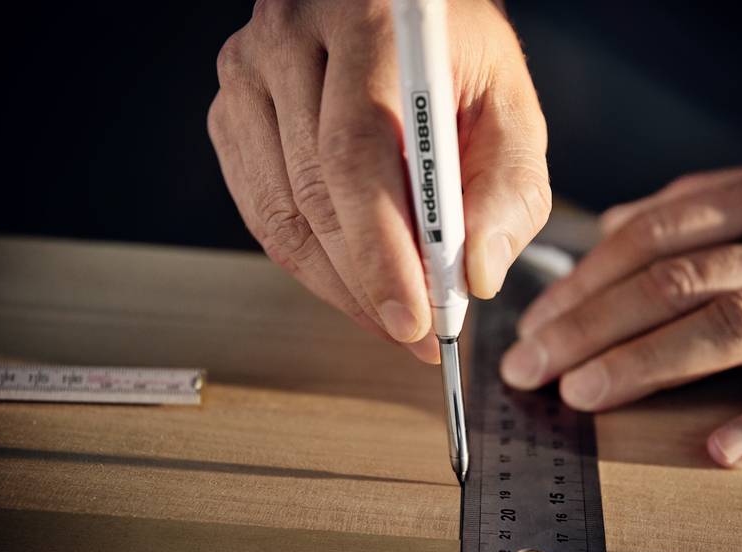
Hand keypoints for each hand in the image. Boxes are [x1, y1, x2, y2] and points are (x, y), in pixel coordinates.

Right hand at [208, 0, 549, 362]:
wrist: (404, 14)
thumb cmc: (459, 60)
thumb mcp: (510, 109)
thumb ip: (509, 189)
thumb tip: (475, 276)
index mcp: (368, 23)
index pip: (356, 154)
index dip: (380, 251)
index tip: (413, 319)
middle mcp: (289, 39)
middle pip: (312, 193)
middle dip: (365, 282)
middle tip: (413, 330)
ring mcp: (247, 74)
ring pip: (279, 214)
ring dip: (337, 283)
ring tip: (390, 313)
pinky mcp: (231, 112)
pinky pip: (261, 212)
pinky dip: (308, 260)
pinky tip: (351, 279)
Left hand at [500, 151, 741, 466]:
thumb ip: (703, 203)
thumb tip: (613, 227)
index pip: (654, 237)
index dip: (585, 282)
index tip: (535, 323)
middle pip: (680, 281)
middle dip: (593, 327)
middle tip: (531, 368)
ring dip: (653, 364)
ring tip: (588, 396)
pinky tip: (722, 450)